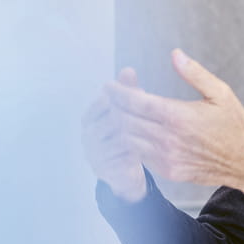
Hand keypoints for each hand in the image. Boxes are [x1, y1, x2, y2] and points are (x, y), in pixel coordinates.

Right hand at [81, 67, 147, 201]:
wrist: (122, 173)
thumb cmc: (123, 135)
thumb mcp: (124, 111)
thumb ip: (126, 92)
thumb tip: (128, 70)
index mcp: (89, 118)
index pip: (103, 101)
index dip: (123, 96)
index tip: (144, 93)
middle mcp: (88, 135)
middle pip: (111, 118)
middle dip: (134, 113)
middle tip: (154, 110)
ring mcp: (94, 153)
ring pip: (118, 137)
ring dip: (138, 132)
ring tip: (156, 127)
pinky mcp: (105, 169)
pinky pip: (122, 157)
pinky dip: (137, 150)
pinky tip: (151, 145)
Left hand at [105, 49, 243, 197]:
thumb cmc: (234, 126)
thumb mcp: (220, 93)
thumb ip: (194, 73)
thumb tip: (175, 54)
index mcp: (178, 116)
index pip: (137, 102)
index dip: (118, 93)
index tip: (108, 85)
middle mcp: (169, 138)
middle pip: (126, 121)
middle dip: (114, 108)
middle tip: (109, 97)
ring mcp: (166, 157)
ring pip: (128, 140)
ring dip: (119, 127)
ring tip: (115, 114)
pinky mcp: (168, 171)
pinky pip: (139, 156)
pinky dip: (130, 143)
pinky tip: (130, 133)